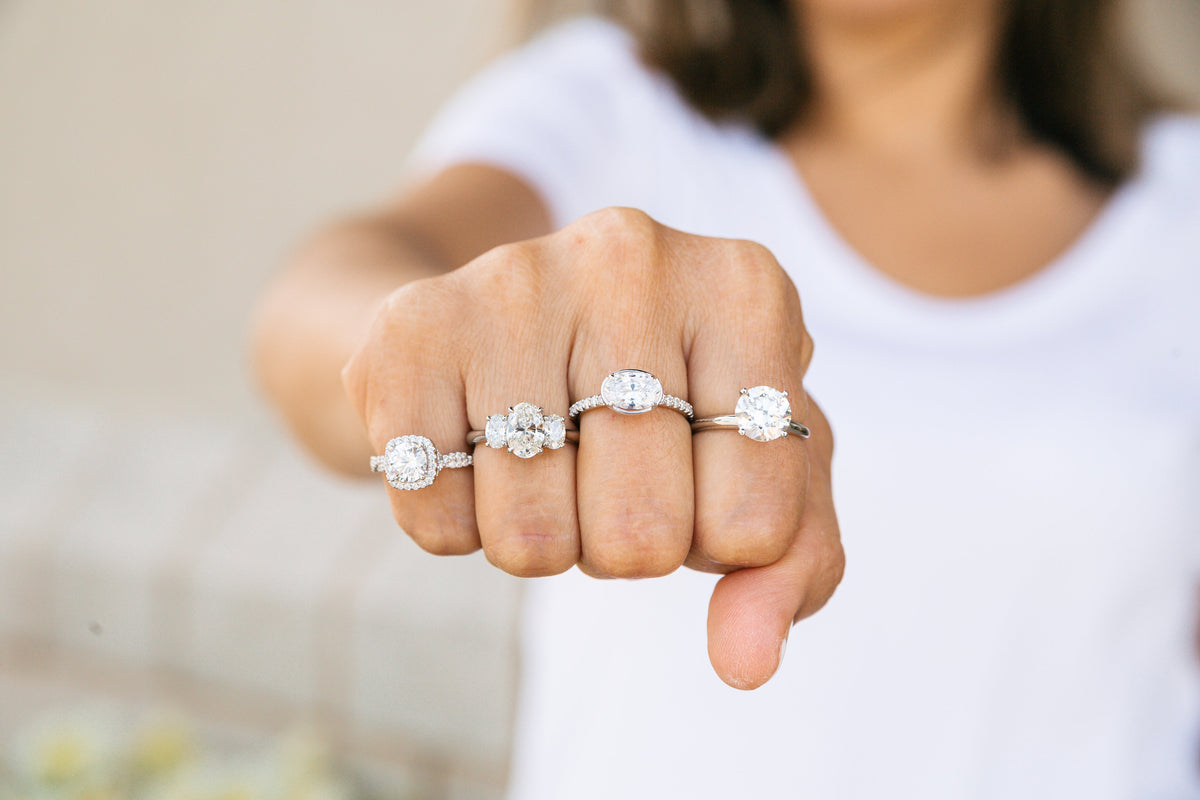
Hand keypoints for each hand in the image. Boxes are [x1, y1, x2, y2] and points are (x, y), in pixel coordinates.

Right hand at [342, 207, 843, 688]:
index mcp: (745, 289)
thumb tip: (747, 661)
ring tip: (542, 454)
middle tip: (607, 469)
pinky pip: (437, 522)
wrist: (503, 322)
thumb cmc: (660, 401)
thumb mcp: (757, 467)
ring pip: (532, 540)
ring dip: (542, 536)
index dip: (720, 537)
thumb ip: (792, 563)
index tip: (695, 470)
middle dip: (626, 543)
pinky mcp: (411, 328)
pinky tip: (474, 449)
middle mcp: (634, 259)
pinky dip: (458, 524)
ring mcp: (515, 281)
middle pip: (642, 537)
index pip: (757, 523)